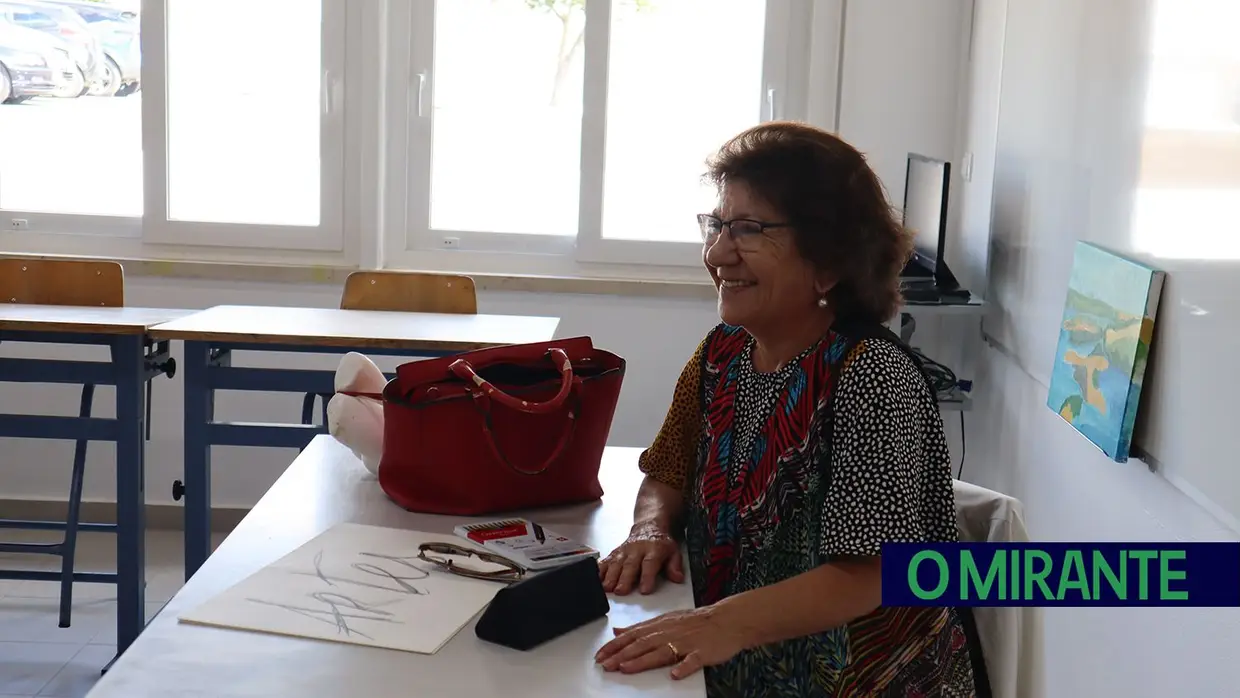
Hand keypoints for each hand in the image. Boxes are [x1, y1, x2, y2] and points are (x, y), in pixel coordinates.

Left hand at [594, 606, 747, 679]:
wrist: (728, 620)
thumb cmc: (698, 621)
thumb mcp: (666, 619)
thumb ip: (641, 627)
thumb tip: (618, 631)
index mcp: (661, 625)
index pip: (633, 635)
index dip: (615, 645)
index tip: (600, 655)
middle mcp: (670, 633)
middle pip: (642, 644)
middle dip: (621, 655)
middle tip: (605, 665)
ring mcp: (686, 642)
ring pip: (661, 652)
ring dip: (642, 661)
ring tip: (626, 668)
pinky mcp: (702, 652)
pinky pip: (692, 660)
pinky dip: (683, 667)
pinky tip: (675, 674)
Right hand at [598, 523, 684, 594]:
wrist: (648, 526)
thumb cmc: (660, 543)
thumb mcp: (674, 552)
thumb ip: (674, 566)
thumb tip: (677, 578)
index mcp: (654, 550)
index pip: (650, 564)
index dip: (647, 577)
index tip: (644, 589)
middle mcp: (637, 550)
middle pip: (630, 565)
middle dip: (624, 578)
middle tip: (621, 591)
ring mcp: (624, 551)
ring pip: (616, 563)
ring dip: (610, 576)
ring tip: (607, 588)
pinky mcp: (615, 552)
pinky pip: (606, 560)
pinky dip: (600, 569)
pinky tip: (596, 578)